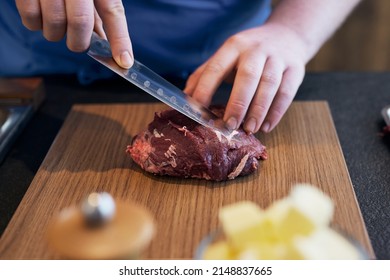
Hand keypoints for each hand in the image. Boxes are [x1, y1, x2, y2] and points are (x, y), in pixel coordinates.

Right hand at [15, 0, 132, 67]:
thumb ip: (98, 14)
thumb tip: (108, 45)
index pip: (113, 13)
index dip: (120, 41)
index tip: (124, 62)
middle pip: (80, 23)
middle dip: (79, 42)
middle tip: (78, 41)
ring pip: (54, 25)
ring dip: (56, 33)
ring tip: (56, 21)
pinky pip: (31, 18)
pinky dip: (35, 24)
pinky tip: (39, 13)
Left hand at [184, 23, 306, 133]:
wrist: (287, 35)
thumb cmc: (249, 52)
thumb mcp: (226, 55)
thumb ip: (204, 74)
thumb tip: (185, 98)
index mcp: (234, 46)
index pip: (216, 67)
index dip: (206, 89)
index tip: (198, 111)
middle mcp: (256, 50)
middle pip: (248, 76)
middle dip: (238, 103)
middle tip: (229, 125)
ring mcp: (278, 58)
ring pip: (269, 85)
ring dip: (259, 110)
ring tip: (250, 129)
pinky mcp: (295, 69)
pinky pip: (287, 92)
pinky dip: (277, 112)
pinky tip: (266, 126)